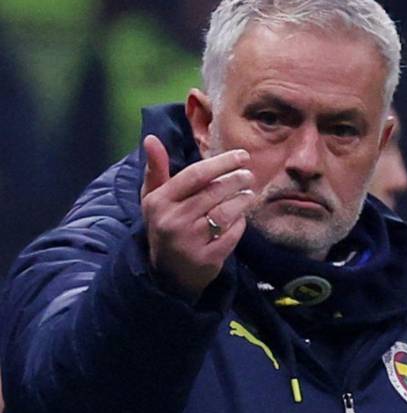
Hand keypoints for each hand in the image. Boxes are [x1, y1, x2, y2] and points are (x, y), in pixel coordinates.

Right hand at [141, 134, 254, 296]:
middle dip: (236, 180)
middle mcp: (173, 221)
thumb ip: (156, 169)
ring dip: (242, 200)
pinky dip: (240, 224)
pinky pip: (232, 235)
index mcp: (160, 202)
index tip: (242, 155)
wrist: (166, 274)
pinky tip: (241, 217)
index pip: (195, 175)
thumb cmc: (164, 226)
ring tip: (249, 193)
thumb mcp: (153, 199)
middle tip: (249, 175)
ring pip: (226, 213)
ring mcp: (190, 242)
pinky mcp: (207, 259)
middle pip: (214, 192)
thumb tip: (151, 138)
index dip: (222, 163)